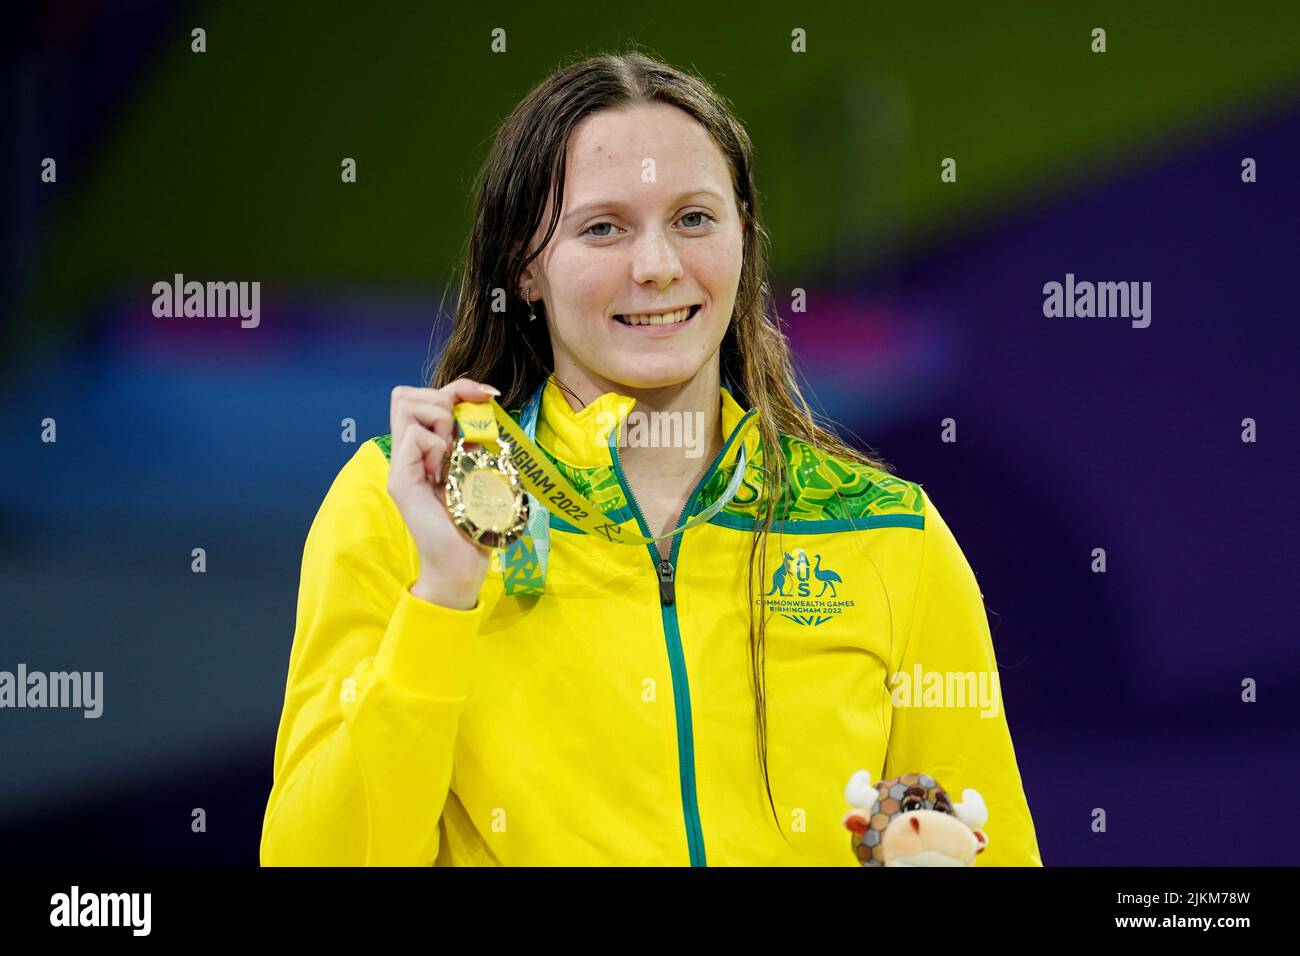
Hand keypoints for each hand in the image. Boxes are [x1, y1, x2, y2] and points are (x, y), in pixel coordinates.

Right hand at [386, 378, 501, 609]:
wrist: (461, 563)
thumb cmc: (473, 520)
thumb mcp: (478, 467)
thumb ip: (473, 438)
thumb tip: (482, 404)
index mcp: (423, 448)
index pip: (425, 395)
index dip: (459, 386)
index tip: (489, 395)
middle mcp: (406, 453)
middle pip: (404, 394)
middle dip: (442, 400)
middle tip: (461, 435)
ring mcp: (400, 466)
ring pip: (405, 405)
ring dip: (438, 421)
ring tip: (452, 454)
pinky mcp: (400, 480)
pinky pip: (414, 436)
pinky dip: (436, 445)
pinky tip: (445, 472)